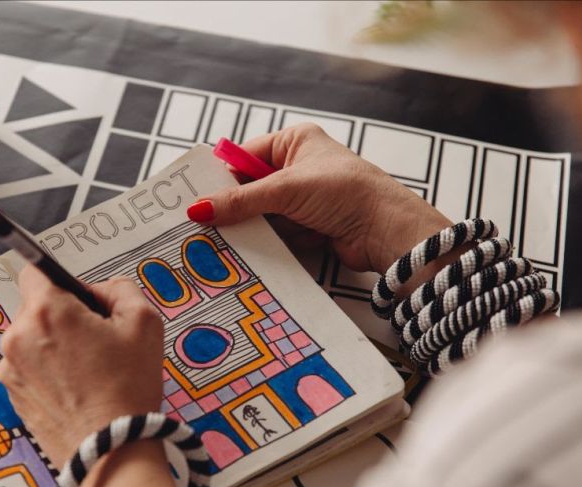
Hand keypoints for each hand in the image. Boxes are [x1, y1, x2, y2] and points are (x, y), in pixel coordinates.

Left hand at [0, 266, 163, 466]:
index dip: (60, 279)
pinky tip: (76, 388)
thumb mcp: (145, 323)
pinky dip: (48, 371)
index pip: (35, 270)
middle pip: (35, 307)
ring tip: (88, 369)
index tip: (77, 297)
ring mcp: (11, 369)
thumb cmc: (128, 390)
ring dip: (53, 344)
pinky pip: (29, 367)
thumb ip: (121, 289)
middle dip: (62, 315)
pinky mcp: (13, 395)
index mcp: (47, 311)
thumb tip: (100, 290)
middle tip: (96, 340)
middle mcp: (18, 337)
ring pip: (31, 338)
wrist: (111, 452)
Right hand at [192, 123, 451, 273]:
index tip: (196, 197)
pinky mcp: (310, 226)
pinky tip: (260, 249)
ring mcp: (305, 198)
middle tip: (205, 223)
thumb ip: (240, 201)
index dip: (222, 178)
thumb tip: (198, 209)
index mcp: (295, 141)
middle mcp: (299, 166)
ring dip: (255, 228)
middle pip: (251, 188)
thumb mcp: (285, 190)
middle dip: (237, 207)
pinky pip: (277, 233)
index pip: (245, 157)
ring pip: (263, 214)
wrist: (385, 230)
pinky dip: (271, 241)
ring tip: (231, 240)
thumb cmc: (344, 192)